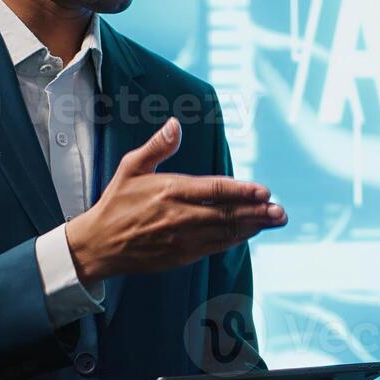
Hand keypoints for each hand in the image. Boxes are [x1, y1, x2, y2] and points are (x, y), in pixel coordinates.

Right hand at [65, 117, 286, 280]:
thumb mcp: (130, 168)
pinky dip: (235, 240)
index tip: (265, 190)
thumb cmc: (116, 203)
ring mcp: (181, 238)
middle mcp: (179, 216)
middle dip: (257, 212)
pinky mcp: (181, 256)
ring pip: (225, 232)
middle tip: (280, 211)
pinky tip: (250, 232)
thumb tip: (175, 124)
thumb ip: (157, 147)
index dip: (242, 191)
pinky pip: (215, 246)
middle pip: (226, 214)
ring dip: (252, 227)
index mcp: (169, 190)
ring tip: (274, 220)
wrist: (99, 245)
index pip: (214, 189)